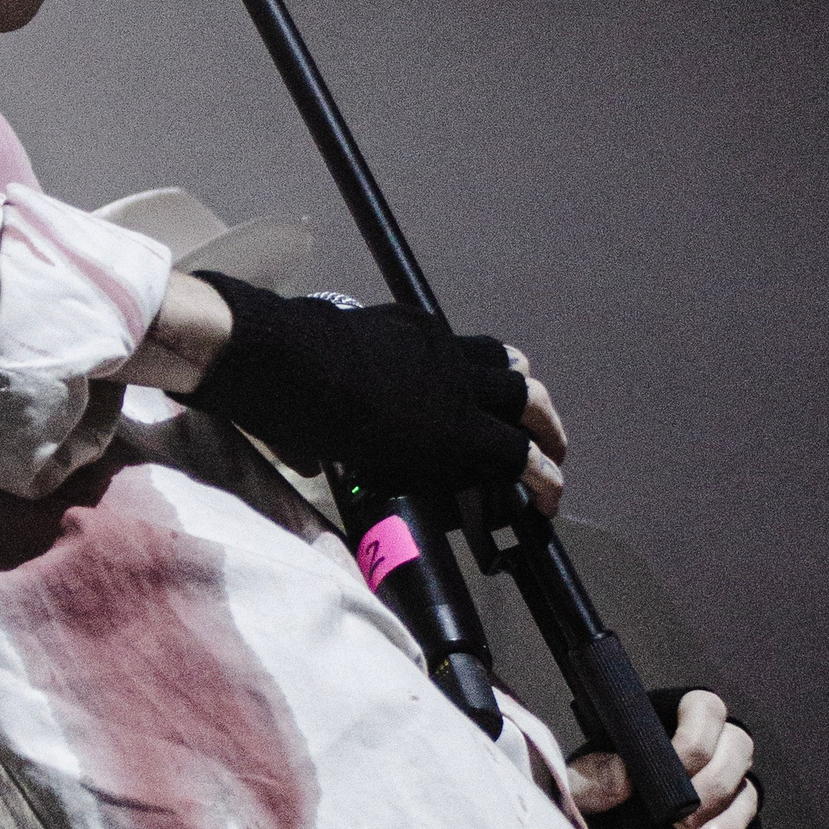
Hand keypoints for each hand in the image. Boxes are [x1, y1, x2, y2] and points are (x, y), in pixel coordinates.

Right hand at [155, 273, 570, 505]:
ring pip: (526, 402)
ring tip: (553, 466)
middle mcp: (440, 348)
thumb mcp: (305, 369)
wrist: (282, 356)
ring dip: (546, 434)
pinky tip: (546, 499)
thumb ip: (321, 405)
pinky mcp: (457, 430)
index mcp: (405, 329)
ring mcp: (454, 385)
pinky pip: (515, 454)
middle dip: (529, 402)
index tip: (480, 400)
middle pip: (507, 368)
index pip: (460, 352)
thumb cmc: (275, 357)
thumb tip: (305, 453)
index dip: (478, 380)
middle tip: (539, 430)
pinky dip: (539, 477)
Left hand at [569, 689, 762, 828]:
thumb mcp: (576, 783)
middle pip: (737, 750)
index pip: (705, 709)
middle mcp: (707, 752)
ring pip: (747, 794)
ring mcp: (724, 793)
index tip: (674, 772)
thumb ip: (588, 775)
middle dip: (713, 787)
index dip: (696, 739)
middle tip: (681, 822)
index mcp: (670, 723)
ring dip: (728, 825)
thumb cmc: (588, 796)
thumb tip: (622, 777)